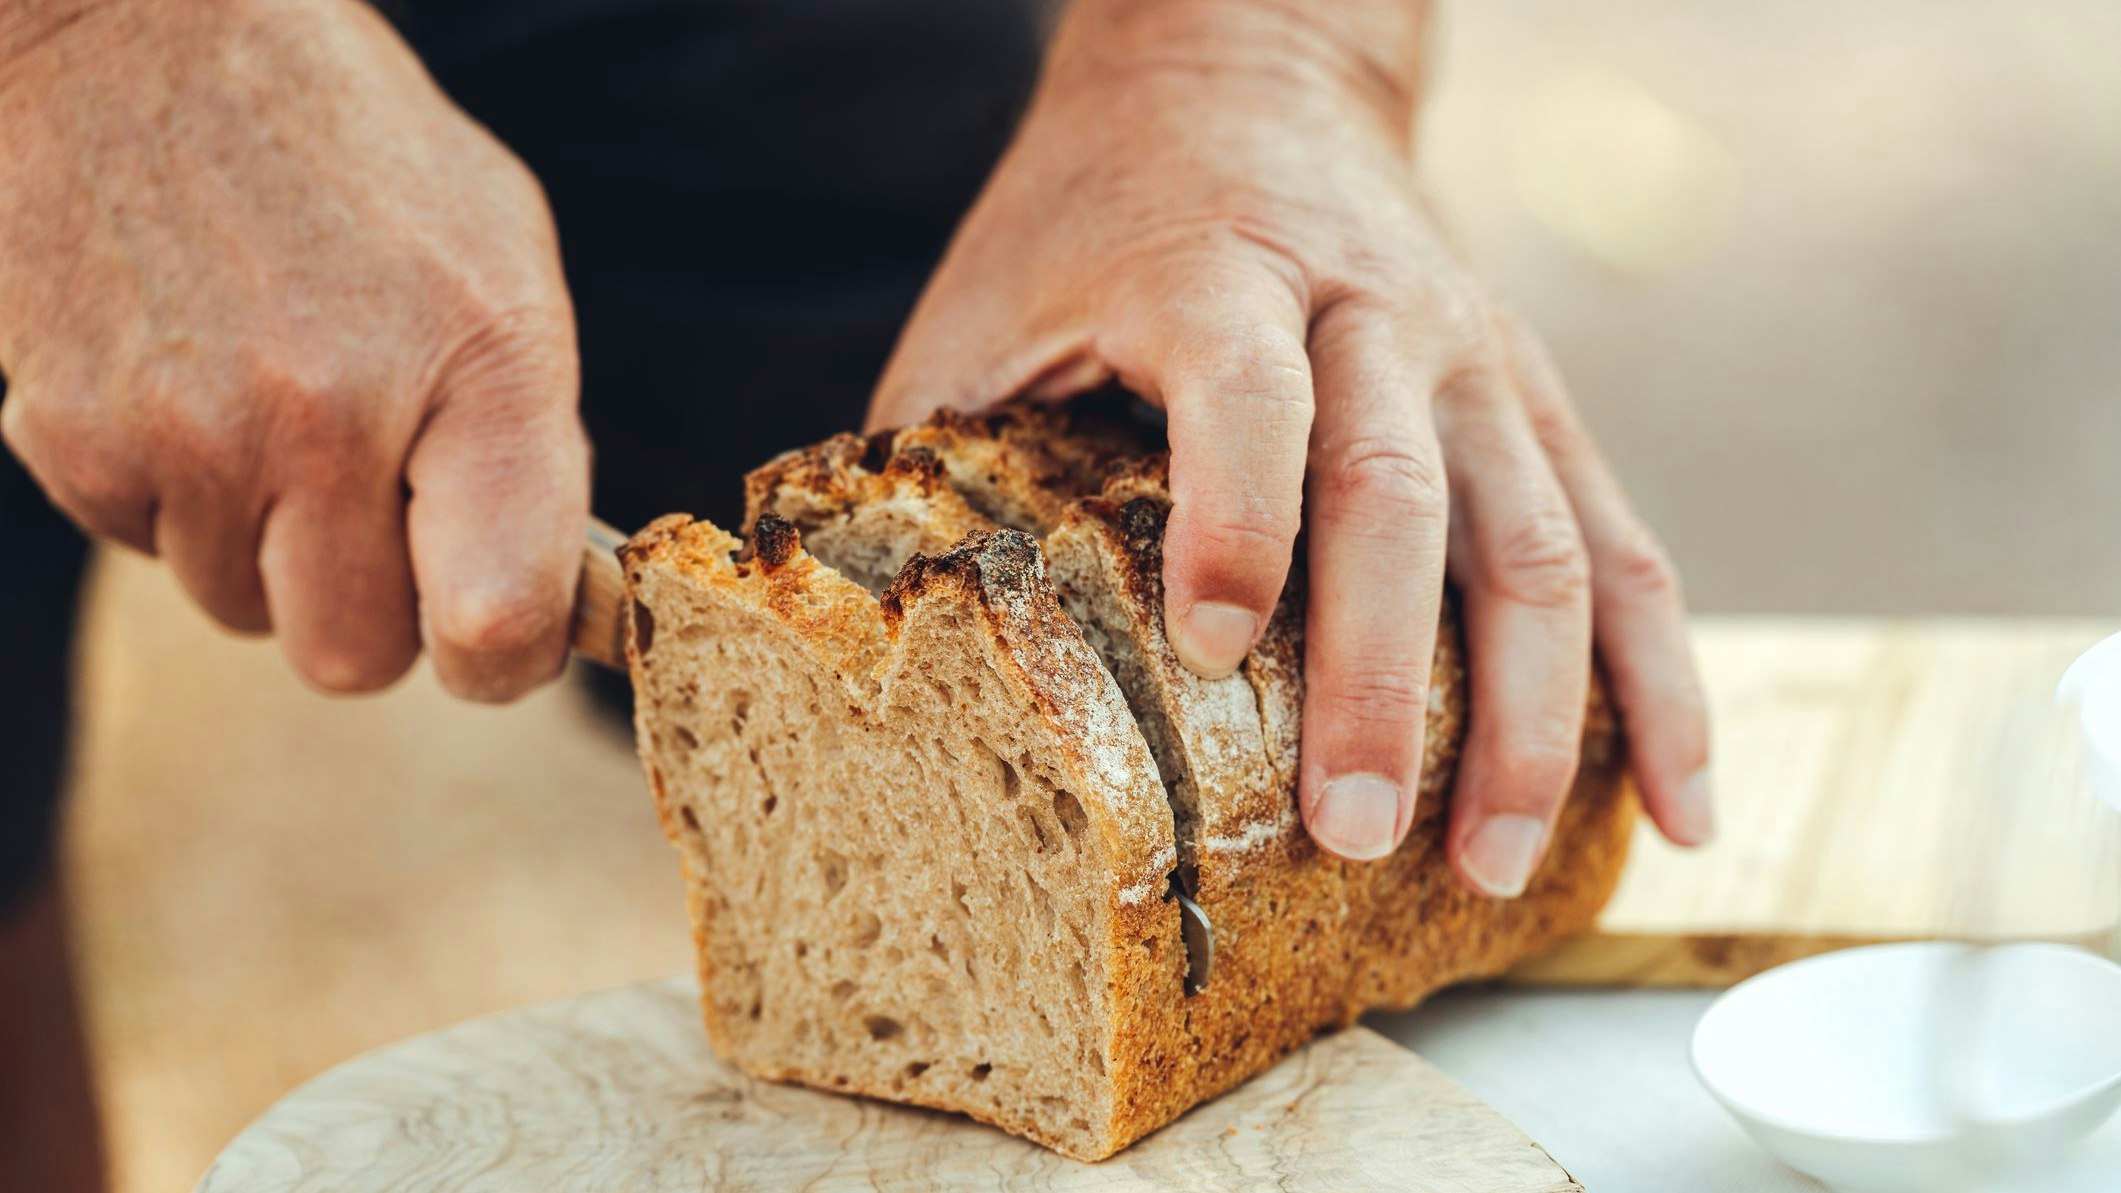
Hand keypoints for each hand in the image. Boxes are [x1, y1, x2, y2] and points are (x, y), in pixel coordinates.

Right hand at [0, 0, 586, 700]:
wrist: (143, 44)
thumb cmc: (359, 164)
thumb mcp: (504, 270)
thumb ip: (528, 442)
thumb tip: (538, 598)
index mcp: (477, 371)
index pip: (496, 624)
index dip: (502, 659)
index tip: (493, 633)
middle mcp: (326, 417)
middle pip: (352, 656)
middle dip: (371, 605)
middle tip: (372, 507)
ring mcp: (188, 434)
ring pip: (243, 609)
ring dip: (267, 544)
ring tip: (274, 405)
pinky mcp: (70, 439)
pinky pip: (150, 550)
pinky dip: (176, 497)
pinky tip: (194, 383)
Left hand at [870, 0, 1711, 891]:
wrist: (1249, 74)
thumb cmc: (1096, 212)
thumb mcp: (994, 297)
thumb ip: (943, 445)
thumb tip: (876, 635)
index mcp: (1217, 270)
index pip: (1248, 389)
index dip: (1239, 515)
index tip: (1217, 650)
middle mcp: (1376, 310)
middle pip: (1406, 491)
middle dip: (1390, 674)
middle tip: (1358, 832)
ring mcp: (1478, 360)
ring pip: (1542, 539)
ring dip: (1535, 711)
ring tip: (1488, 862)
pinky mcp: (1535, 406)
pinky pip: (1626, 549)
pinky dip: (1660, 682)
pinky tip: (1677, 802)